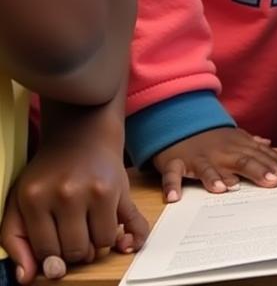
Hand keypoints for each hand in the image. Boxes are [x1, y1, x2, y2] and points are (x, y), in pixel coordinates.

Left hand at [0, 135, 147, 282]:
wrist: (81, 133)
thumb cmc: (49, 171)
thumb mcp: (19, 201)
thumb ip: (15, 240)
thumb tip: (28, 277)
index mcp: (36, 199)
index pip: (46, 251)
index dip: (50, 256)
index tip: (53, 249)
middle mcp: (68, 194)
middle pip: (76, 250)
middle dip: (74, 251)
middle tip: (72, 238)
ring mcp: (98, 190)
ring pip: (103, 243)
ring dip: (98, 243)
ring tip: (89, 228)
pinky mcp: (122, 188)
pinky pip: (134, 223)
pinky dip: (134, 237)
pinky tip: (125, 243)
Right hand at [153, 127, 276, 201]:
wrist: (177, 121)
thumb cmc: (209, 136)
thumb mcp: (232, 136)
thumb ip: (251, 143)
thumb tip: (269, 144)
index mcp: (235, 145)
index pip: (259, 155)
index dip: (275, 164)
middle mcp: (219, 152)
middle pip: (241, 161)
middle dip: (258, 170)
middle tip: (273, 182)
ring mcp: (197, 157)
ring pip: (207, 168)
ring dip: (215, 177)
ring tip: (224, 189)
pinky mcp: (174, 162)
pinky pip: (172, 174)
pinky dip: (172, 184)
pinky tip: (174, 197)